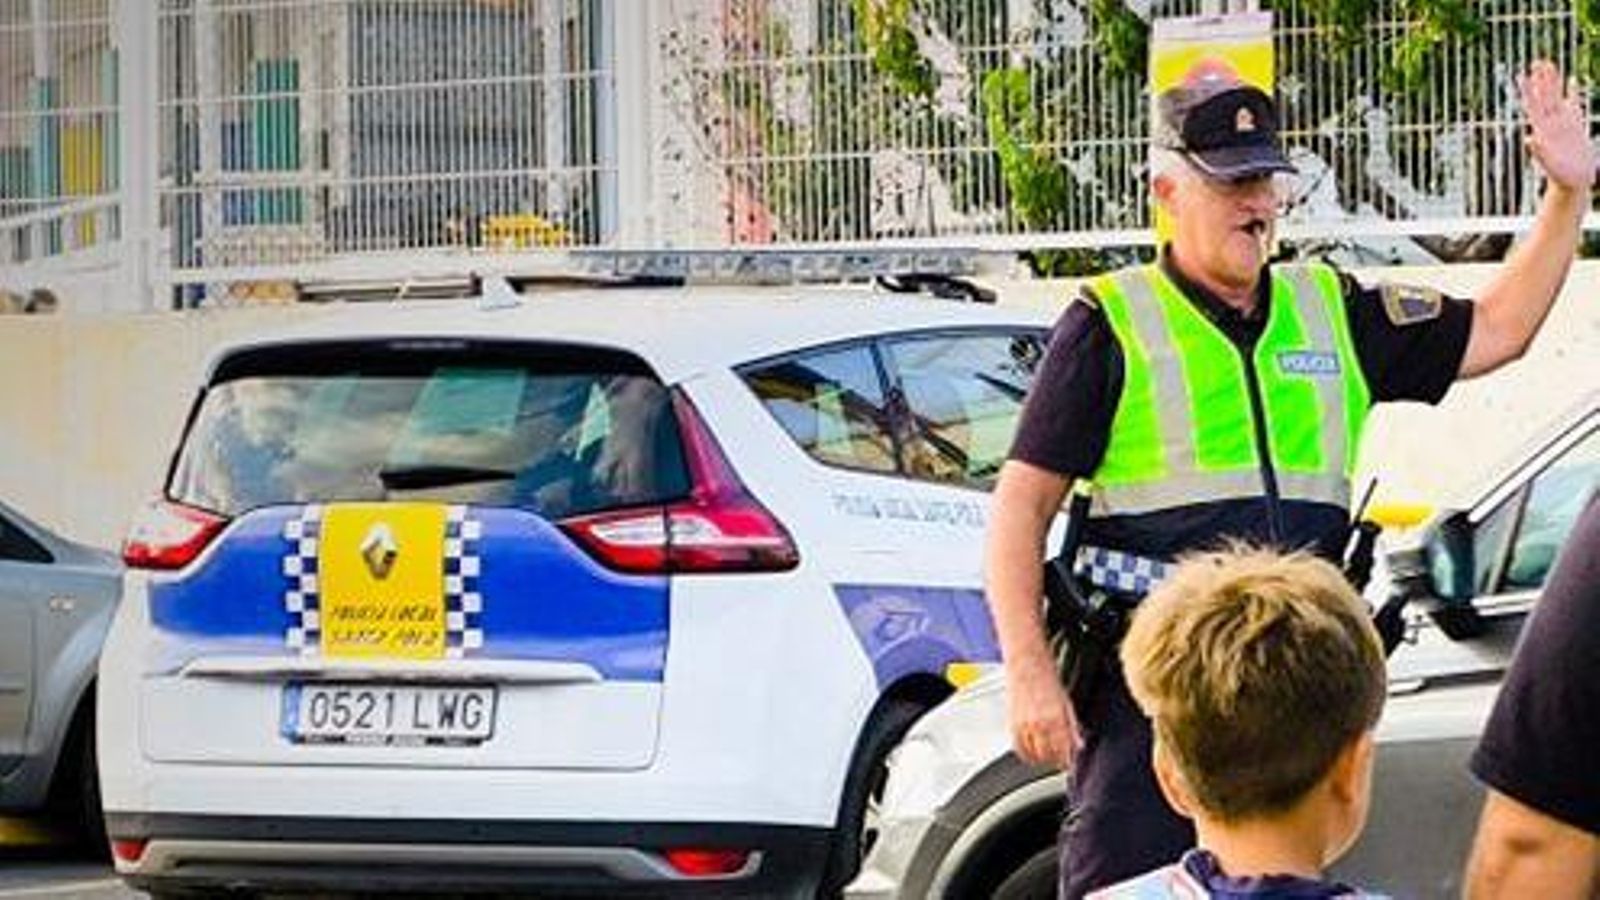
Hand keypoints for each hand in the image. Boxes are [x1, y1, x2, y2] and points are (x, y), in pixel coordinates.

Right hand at [1005, 654, 1081, 769]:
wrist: (1025, 660)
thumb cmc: (1046, 676)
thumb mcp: (1066, 702)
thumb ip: (1073, 726)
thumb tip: (1079, 744)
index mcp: (1056, 718)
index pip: (1064, 751)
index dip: (1068, 759)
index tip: (1070, 760)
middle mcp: (1039, 724)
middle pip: (1049, 756)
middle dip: (1057, 759)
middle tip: (1061, 756)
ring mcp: (1023, 725)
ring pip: (1034, 755)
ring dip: (1042, 757)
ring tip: (1048, 752)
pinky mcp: (1012, 723)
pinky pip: (1019, 748)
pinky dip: (1026, 753)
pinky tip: (1033, 749)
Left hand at [1520, 60, 1596, 192]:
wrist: (1573, 182)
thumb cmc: (1561, 177)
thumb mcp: (1549, 164)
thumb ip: (1539, 152)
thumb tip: (1529, 139)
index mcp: (1543, 130)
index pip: (1533, 106)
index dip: (1528, 91)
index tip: (1522, 76)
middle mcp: (1551, 123)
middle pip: (1545, 96)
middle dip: (1541, 79)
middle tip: (1537, 61)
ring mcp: (1563, 122)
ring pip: (1557, 96)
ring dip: (1553, 81)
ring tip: (1549, 64)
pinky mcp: (1576, 124)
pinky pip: (1575, 103)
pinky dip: (1575, 91)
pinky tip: (1574, 79)